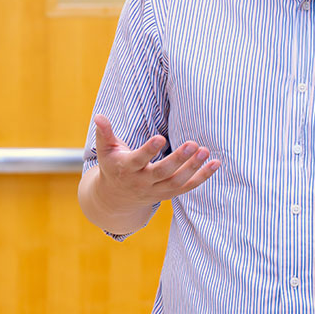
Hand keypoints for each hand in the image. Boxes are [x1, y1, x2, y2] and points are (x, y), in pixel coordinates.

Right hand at [90, 114, 219, 210]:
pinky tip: (215, 164)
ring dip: (193, 168)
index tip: (160, 137)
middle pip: (162, 173)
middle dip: (178, 159)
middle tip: (192, 143)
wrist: (115, 198)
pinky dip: (202, 177)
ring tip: (205, 151)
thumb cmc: (113, 165)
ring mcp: (156, 191)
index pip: (138, 160)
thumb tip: (99, 116)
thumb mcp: (106, 150)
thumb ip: (104, 133)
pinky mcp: (168, 194)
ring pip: (177, 182)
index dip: (149, 150)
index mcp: (126, 169)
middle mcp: (142, 182)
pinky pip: (187, 187)